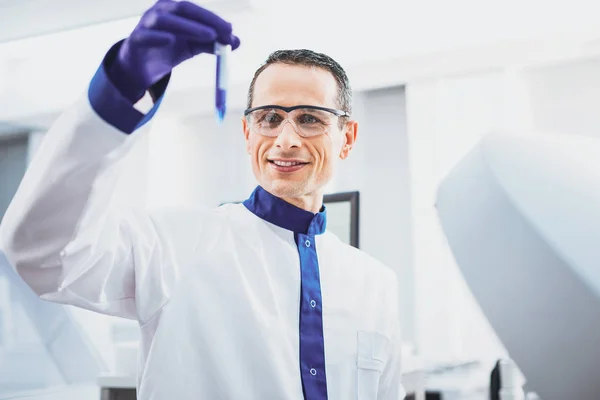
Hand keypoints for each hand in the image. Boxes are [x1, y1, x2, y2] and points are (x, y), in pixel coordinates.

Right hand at [108, 0, 240, 102]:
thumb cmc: (168, 50)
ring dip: (188, 26)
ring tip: (207, 36)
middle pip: (182, 9)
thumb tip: (236, 42)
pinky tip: (171, 40)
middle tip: (222, 32)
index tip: (230, 30)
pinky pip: (146, 35)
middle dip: (204, 19)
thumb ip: (212, 43)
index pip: (195, 11)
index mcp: (174, 11)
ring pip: (165, 20)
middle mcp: (160, 12)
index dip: (213, 19)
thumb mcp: (193, 46)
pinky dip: (158, 36)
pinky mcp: (136, 40)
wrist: (141, 67)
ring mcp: (146, 24)